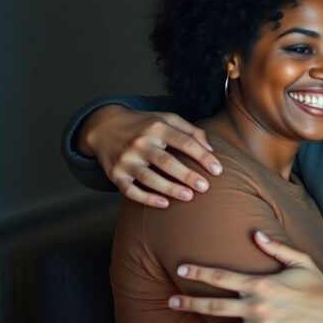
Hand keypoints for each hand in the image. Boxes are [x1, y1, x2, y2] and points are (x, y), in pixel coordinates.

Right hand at [80, 104, 220, 207]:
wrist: (104, 127)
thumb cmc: (144, 125)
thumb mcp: (166, 119)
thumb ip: (190, 131)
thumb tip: (211, 149)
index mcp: (156, 128)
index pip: (184, 142)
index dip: (202, 157)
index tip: (218, 170)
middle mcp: (140, 143)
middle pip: (166, 162)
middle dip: (187, 175)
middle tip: (205, 187)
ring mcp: (126, 160)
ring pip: (148, 178)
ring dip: (169, 189)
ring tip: (188, 196)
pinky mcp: (115, 175)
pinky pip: (130, 190)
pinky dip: (147, 198)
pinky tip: (164, 204)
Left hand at [168, 231, 322, 322]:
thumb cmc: (317, 285)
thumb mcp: (300, 261)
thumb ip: (276, 248)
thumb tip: (256, 235)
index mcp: (260, 284)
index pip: (222, 277)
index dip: (200, 272)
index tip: (181, 270)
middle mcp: (256, 306)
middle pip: (215, 306)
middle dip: (191, 303)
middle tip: (171, 302)